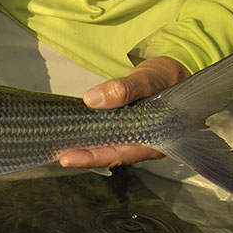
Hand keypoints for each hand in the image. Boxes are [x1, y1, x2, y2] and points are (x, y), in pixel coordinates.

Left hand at [59, 56, 189, 168]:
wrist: (173, 74)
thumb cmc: (168, 78)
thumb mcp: (149, 78)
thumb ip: (126, 89)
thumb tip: (93, 99)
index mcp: (158, 138)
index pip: (122, 153)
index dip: (95, 158)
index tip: (69, 158)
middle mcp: (145, 143)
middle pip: (111, 155)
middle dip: (84, 157)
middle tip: (58, 156)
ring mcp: (135, 137)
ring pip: (108, 148)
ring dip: (85, 148)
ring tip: (59, 148)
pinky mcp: (126, 128)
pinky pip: (107, 136)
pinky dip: (91, 136)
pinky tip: (73, 136)